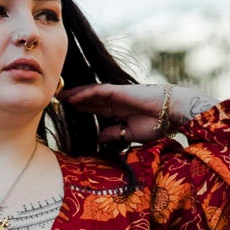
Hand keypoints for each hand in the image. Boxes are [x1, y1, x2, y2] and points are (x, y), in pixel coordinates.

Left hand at [60, 79, 216, 143]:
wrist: (170, 113)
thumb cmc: (156, 125)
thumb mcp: (130, 134)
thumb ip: (114, 134)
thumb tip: (99, 138)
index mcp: (120, 112)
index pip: (97, 109)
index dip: (83, 109)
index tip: (70, 110)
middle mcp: (116, 102)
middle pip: (90, 99)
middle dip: (75, 100)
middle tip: (58, 100)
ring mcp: (117, 95)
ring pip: (91, 93)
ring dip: (75, 94)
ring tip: (60, 96)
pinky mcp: (118, 91)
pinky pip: (98, 92)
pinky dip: (85, 94)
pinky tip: (73, 97)